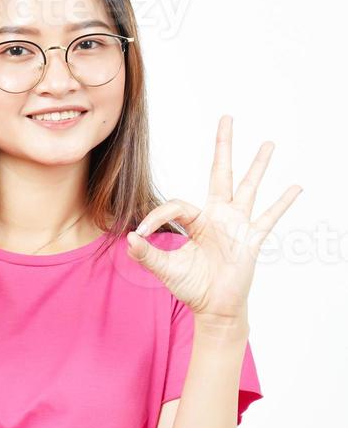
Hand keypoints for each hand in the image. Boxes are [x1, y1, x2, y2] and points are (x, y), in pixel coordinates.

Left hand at [126, 115, 302, 323]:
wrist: (213, 309)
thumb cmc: (191, 287)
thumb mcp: (165, 269)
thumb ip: (147, 254)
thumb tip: (130, 239)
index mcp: (196, 221)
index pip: (177, 205)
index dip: (157, 216)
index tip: (142, 233)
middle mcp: (219, 217)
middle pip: (221, 173)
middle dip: (223, 146)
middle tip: (227, 118)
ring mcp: (237, 226)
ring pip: (248, 188)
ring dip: (258, 165)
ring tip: (268, 143)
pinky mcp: (251, 240)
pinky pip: (268, 218)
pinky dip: (282, 203)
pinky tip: (296, 186)